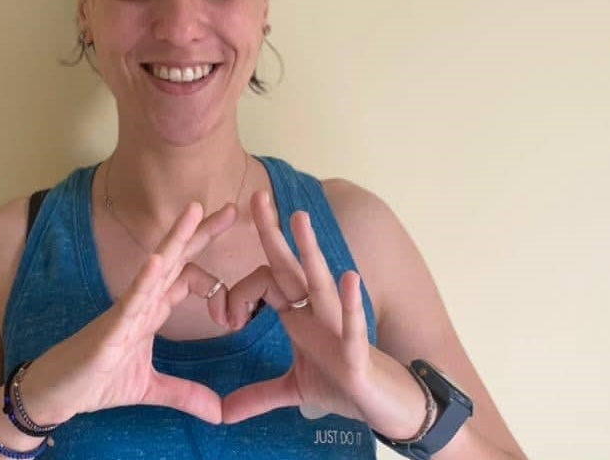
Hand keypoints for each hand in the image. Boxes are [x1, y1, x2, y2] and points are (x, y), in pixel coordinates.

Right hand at [17, 201, 235, 425]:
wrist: (55, 395)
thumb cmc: (95, 382)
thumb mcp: (150, 389)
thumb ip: (185, 394)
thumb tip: (219, 414)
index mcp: (151, 311)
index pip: (185, 279)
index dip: (214, 274)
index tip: (239, 287)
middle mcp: (141, 302)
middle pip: (176, 261)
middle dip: (201, 234)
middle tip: (232, 209)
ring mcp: (125, 311)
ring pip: (154, 268)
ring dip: (175, 239)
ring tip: (194, 211)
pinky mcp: (110, 328)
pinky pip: (130, 299)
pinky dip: (145, 280)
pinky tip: (159, 261)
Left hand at [221, 190, 426, 438]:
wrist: (387, 408)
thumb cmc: (344, 387)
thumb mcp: (294, 390)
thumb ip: (257, 396)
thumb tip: (223, 413)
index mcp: (299, 316)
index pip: (265, 285)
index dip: (239, 296)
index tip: (228, 319)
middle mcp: (318, 313)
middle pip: (291, 266)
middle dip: (273, 233)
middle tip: (258, 196)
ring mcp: (339, 328)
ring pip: (320, 283)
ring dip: (310, 250)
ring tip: (299, 218)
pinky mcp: (357, 353)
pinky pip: (353, 324)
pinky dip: (350, 305)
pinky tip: (348, 278)